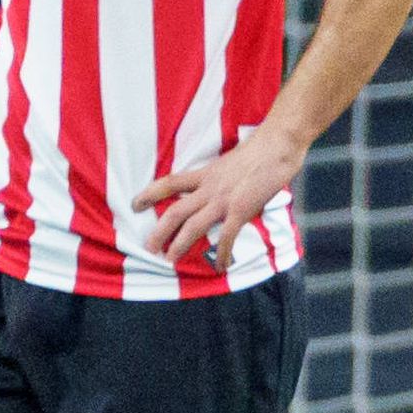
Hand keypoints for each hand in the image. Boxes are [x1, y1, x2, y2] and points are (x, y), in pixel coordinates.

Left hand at [134, 128, 302, 270]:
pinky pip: (227, 236)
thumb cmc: (262, 149)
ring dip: (179, 245)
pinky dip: (223, 253)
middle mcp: (209, 188)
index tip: (136, 204)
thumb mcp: (232, 160)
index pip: (170, 183)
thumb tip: (224, 183)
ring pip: (193, 226)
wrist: (277, 146)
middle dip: (159, 231)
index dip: (150, 194)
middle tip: (149, 247)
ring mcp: (224, 200)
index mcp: (206, 174)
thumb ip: (223, 175)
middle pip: (176, 211)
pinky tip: (221, 266)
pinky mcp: (241, 210)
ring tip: (170, 259)